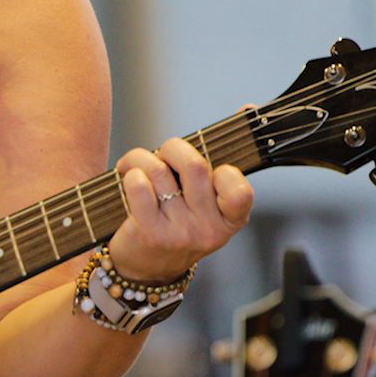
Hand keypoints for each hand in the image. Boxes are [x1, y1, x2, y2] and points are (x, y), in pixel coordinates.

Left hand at [107, 137, 252, 284]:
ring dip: (141, 158)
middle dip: (172, 148)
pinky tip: (127, 178)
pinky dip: (129, 172)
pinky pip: (139, 186)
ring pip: (159, 170)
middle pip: (194, 165)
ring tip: (136, 165)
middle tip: (163, 156)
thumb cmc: (178, 223)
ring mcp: (181, 233)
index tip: (209, 170)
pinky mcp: (151, 233)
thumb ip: (221, 162)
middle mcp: (209, 229)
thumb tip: (248, 107)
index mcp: (232, 219)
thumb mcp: (208, 202)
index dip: (223, 170)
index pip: (240, 189)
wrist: (146, 269)